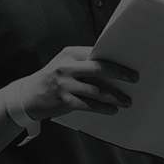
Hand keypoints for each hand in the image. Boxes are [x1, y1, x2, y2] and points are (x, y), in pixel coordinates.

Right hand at [16, 46, 136, 120]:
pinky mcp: (64, 100)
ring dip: (115, 97)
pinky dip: (103, 108)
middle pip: (99, 68)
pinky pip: (89, 105)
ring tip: (127, 101)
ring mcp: (64, 84)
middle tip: (134, 79)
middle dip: (120, 74)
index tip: (130, 63)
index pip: (96, 53)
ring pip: (97, 90)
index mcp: (69, 54)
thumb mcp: (64, 65)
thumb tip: (114, 68)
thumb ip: (84, 63)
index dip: (114, 58)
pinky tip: (112, 110)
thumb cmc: (53, 79)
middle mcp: (66, 67)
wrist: (28, 96)